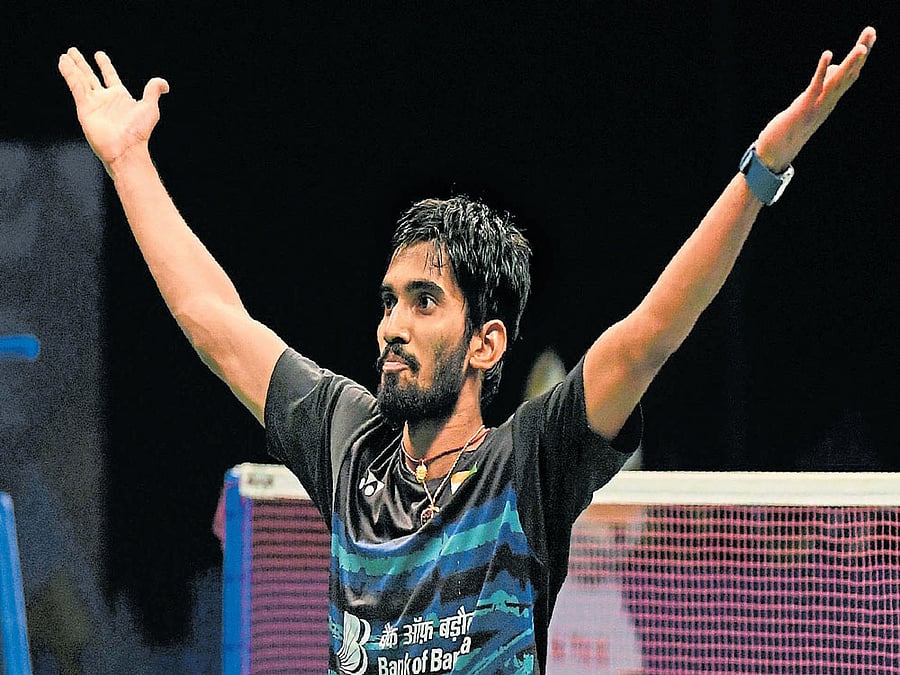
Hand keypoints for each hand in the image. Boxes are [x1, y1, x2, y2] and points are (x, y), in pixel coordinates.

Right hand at [58, 48, 168, 172]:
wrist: (126, 148)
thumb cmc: (139, 132)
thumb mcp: (150, 108)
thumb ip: (153, 91)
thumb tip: (164, 84)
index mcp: (120, 97)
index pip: (110, 76)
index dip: (105, 65)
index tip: (99, 54)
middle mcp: (105, 99)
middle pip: (90, 76)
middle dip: (82, 64)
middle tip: (73, 52)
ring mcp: (94, 103)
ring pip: (80, 80)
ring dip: (73, 67)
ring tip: (65, 55)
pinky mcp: (85, 108)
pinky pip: (75, 87)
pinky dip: (69, 74)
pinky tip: (64, 63)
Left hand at [756, 26, 875, 171]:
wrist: (780, 148)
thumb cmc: (794, 122)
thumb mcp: (811, 100)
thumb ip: (824, 84)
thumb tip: (833, 67)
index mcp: (832, 98)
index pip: (851, 73)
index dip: (860, 56)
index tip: (869, 36)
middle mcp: (830, 100)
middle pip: (850, 73)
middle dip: (861, 51)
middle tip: (871, 30)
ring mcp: (819, 103)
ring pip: (838, 81)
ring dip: (849, 63)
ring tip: (860, 46)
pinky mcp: (806, 105)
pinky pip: (817, 85)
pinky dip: (822, 69)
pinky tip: (828, 53)